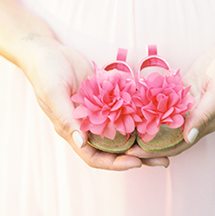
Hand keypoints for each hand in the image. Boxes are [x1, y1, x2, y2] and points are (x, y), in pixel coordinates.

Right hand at [22, 36, 168, 169]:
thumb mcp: (53, 94)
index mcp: (73, 130)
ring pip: (124, 130)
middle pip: (115, 148)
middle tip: (163, 158)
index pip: (95, 156)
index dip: (115, 163)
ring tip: (168, 140)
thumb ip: (66, 118)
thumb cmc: (46, 72)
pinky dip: (141, 113)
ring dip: (144, 137)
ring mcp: (100, 111)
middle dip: (138, 155)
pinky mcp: (108, 96)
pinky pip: (126, 109)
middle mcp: (88, 125)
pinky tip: (161, 113)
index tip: (137, 163)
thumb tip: (81, 142)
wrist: (49, 51)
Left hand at [126, 41, 214, 158]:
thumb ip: (204, 114)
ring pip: (164, 120)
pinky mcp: (185, 90)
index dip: (155, 151)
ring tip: (121, 125)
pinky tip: (133, 102)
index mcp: (205, 122)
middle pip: (167, 136)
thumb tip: (187, 138)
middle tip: (118, 143)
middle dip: (144, 142)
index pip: (177, 145)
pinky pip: (165, 100)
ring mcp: (189, 103)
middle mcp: (195, 117)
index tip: (132, 154)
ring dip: (145, 124)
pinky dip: (151, 103)